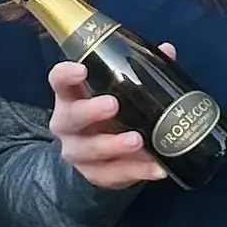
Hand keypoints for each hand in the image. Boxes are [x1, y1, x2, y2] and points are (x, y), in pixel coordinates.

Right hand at [47, 56, 165, 190]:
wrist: (97, 157)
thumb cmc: (108, 114)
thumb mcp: (117, 92)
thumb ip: (139, 71)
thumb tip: (167, 50)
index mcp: (70, 96)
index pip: (59, 81)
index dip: (66, 74)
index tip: (82, 69)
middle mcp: (67, 124)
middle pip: (72, 117)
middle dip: (91, 111)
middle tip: (113, 105)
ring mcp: (78, 152)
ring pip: (91, 150)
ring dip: (115, 145)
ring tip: (138, 140)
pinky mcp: (94, 175)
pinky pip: (113, 175)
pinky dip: (137, 172)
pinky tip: (158, 169)